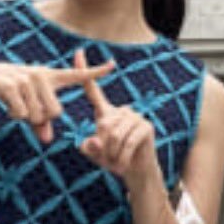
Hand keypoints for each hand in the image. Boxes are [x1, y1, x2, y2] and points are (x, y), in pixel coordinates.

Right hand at [0, 52, 113, 143]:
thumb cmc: (13, 93)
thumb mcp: (30, 106)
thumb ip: (41, 123)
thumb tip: (46, 140)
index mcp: (50, 78)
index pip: (76, 75)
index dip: (95, 71)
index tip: (112, 65)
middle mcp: (41, 75)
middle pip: (54, 113)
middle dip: (41, 119)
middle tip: (28, 109)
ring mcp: (27, 79)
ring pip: (37, 116)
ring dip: (25, 118)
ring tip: (16, 104)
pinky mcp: (12, 86)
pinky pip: (21, 114)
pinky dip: (14, 115)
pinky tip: (7, 104)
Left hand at [76, 48, 159, 187]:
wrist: (136, 171)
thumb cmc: (113, 160)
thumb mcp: (95, 154)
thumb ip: (89, 148)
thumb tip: (94, 140)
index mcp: (106, 112)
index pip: (92, 90)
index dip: (84, 71)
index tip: (77, 52)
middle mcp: (121, 110)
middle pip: (103, 126)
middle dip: (103, 148)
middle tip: (108, 160)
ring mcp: (135, 116)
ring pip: (115, 136)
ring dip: (112, 155)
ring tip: (116, 163)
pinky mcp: (145, 127)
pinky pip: (127, 143)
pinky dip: (121, 158)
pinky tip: (123, 165)